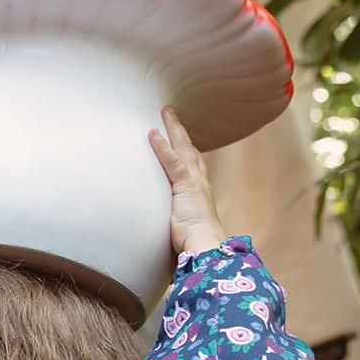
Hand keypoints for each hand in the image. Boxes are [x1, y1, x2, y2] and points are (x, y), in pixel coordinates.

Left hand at [148, 106, 226, 256]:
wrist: (206, 246)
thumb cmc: (195, 242)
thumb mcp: (184, 225)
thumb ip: (178, 218)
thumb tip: (168, 226)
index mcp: (200, 191)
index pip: (192, 164)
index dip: (185, 148)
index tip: (179, 137)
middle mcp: (199, 182)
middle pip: (189, 149)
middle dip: (179, 131)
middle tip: (170, 113)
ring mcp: (193, 182)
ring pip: (182, 149)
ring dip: (173, 129)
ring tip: (164, 113)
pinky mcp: (186, 186)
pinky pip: (172, 162)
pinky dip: (162, 147)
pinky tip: (153, 134)